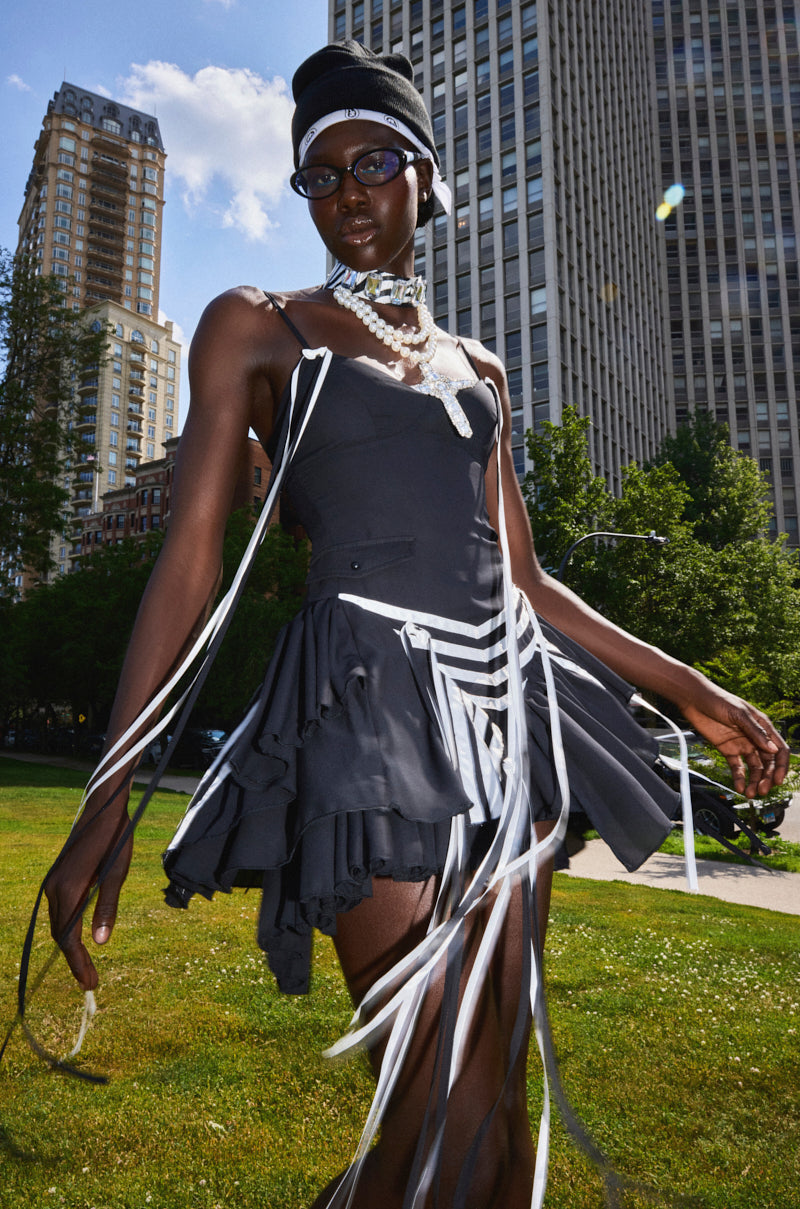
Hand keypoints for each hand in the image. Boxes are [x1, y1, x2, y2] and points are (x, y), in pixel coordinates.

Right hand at [45, 796, 132, 990]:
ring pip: (57, 923)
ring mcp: (53, 882)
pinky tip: (81, 936)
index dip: (79, 963)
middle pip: (60, 934)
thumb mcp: (117, 874)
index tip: (90, 983)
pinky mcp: (58, 877)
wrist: (103, 809)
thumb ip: (106, 908)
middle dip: (74, 959)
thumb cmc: (115, 839)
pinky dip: (68, 928)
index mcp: (69, 890)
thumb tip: (100, 943)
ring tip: (87, 965)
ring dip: (71, 945)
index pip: (69, 937)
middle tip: (91, 981)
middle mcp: (54, 888)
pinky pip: (59, 910)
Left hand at [680, 684, 788, 798]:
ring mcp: (742, 745)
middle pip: (768, 762)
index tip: (777, 780)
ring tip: (751, 793)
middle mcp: (755, 738)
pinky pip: (737, 767)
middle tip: (762, 790)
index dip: (780, 766)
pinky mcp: (728, 750)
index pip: (779, 750)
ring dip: (754, 781)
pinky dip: (739, 778)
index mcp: (763, 727)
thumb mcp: (739, 714)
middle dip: (767, 778)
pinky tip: (740, 787)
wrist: (694, 699)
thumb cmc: (718, 700)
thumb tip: (773, 750)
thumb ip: (756, 732)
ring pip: (754, 768)